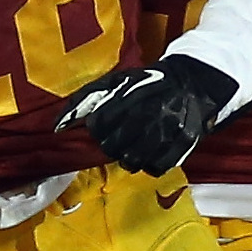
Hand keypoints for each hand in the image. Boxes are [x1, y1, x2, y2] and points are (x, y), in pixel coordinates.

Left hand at [56, 54, 239, 174]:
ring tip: (136, 146)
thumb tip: (57, 126)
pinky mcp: (184, 143)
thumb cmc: (148, 83)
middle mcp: (148, 114)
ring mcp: (167, 130)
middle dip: (113, 146)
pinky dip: (151, 165)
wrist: (194, 83)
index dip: (99, 130)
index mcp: (129, 97)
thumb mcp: (117, 82)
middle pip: (114, 148)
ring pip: (133, 161)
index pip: (99, 126)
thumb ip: (85, 100)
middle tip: (122, 138)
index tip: (106, 126)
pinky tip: (152, 153)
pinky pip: (157, 168)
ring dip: (130, 158)